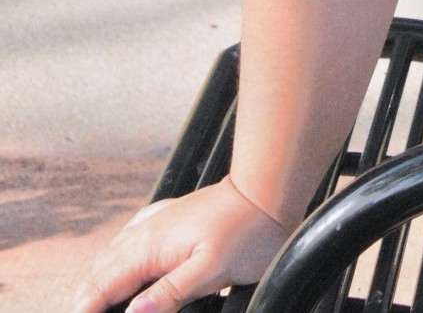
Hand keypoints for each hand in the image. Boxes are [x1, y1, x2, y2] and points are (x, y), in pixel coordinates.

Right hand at [69, 178, 292, 312]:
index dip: (86, 309)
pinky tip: (120, 264)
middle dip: (86, 299)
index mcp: (150, 246)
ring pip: (113, 255)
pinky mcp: (171, 217)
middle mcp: (147, 231)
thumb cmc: (248, 229)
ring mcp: (158, 221)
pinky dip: (116, 258)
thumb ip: (170, 293)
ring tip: (92, 303)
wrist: (268, 189)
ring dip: (98, 280)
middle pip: (101, 272)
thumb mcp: (211, 269)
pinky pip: (131, 239)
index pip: (103, 286)